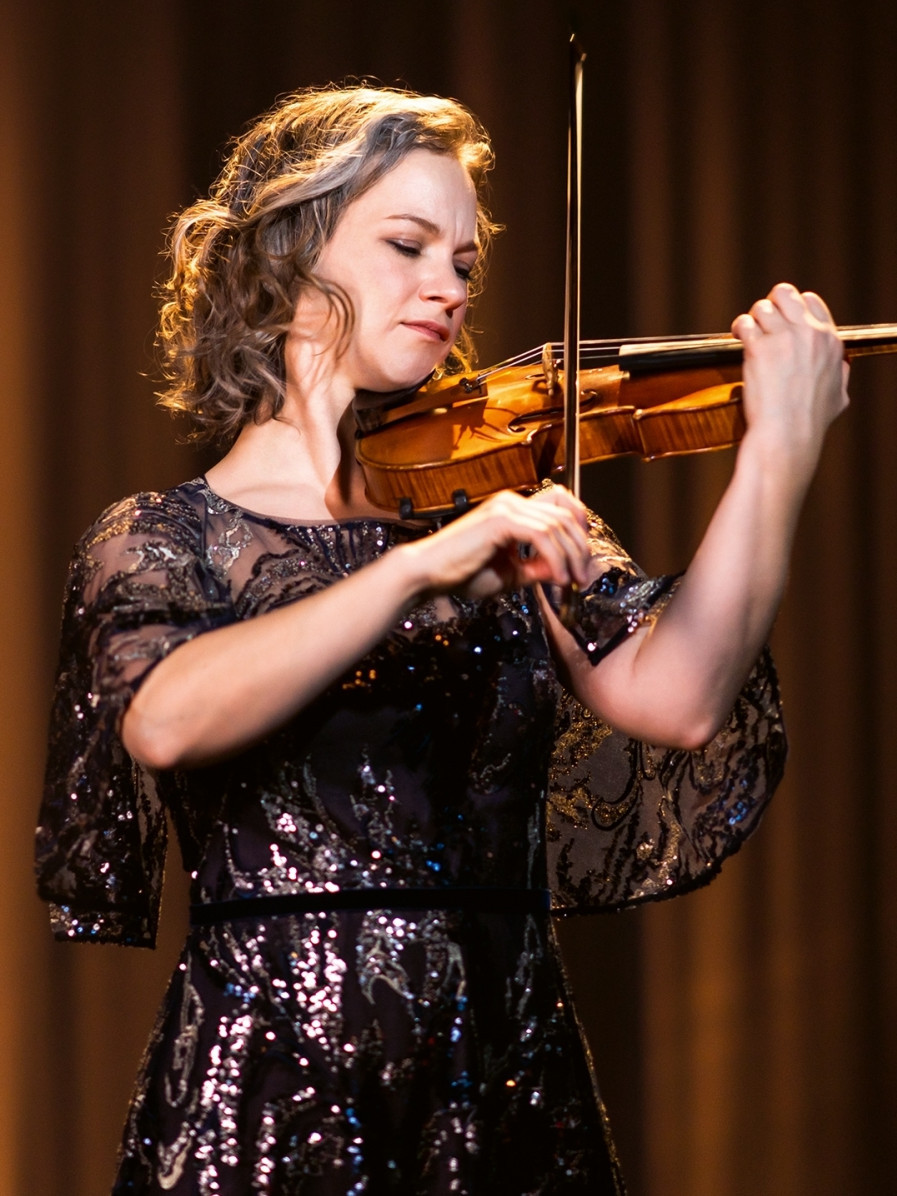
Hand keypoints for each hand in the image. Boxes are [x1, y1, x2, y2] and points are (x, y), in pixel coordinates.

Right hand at [403, 485, 591, 599]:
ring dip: (571, 556)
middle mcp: (511, 502)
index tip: (583, 557)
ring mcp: (506, 508)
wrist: (428, 574)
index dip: (579, 526)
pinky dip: (555, 558)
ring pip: (557, 525)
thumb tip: (561, 570)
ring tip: (571, 581)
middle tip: (584, 576)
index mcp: (512, 509)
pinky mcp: (500, 521)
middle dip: (581, 548)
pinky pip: (541, 537)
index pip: (560, 503)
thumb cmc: (460, 573)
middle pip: (565, 514)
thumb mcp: (509, 573)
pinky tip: (556, 577)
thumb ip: (535, 568)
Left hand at [731, 282, 849, 477]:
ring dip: (751, 319)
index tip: (781, 319)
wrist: (788, 434)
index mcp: (829, 341)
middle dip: (770, 304)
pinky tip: (737, 337)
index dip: (792, 307)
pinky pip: (744, 323)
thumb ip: (839, 376)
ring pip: (761, 307)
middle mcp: (809, 333)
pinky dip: (738, 328)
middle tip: (761, 321)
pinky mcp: (760, 348)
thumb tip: (840, 369)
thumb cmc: (810, 422)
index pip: (811, 302)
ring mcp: (784, 338)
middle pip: (785, 293)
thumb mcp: (838, 397)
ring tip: (746, 332)